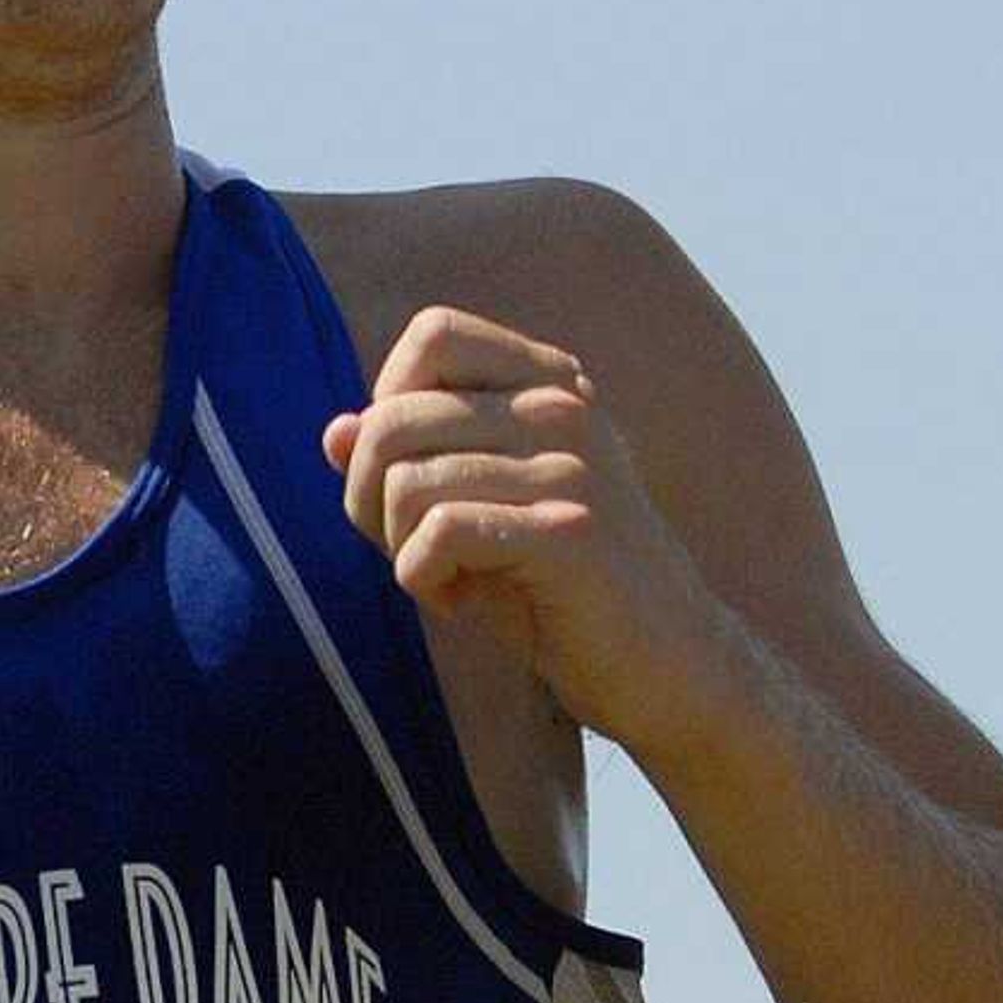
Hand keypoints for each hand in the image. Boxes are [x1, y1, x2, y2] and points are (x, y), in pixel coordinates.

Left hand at [324, 307, 737, 756]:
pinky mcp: (570, 532)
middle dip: (368, 497)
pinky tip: (462, 604)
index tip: (413, 477)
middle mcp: (566, 408)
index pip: (432, 335)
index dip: (389, 407)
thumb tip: (335, 431)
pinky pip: (439, 532)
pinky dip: (423, 579)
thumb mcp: (478, 510)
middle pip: (394, 417)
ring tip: (446, 579)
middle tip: (408, 549)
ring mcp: (573, 467)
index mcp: (552, 383)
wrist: (667, 668)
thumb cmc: (559, 589)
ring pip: (407, 480)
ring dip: (398, 547)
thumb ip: (411, 463)